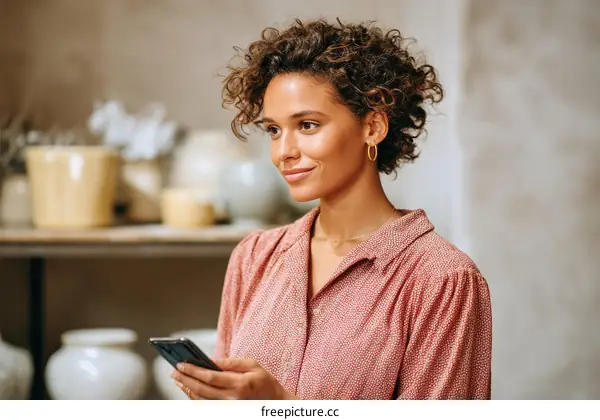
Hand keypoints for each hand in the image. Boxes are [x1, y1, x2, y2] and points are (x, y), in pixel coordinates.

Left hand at [170, 359, 298, 399]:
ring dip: (187, 389)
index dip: (193, 371)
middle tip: (173, 371)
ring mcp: (227, 407)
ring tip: (177, 379)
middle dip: (185, 379)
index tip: (181, 364)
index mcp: (239, 384)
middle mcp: (231, 399)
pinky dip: (194, 397)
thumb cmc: (264, 380)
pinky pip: (205, 405)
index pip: (210, 378)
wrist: (274, 401)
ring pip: (201, 400)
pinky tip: (188, 388)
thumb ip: (230, 363)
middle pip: (202, 390)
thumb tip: (210, 360)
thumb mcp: (252, 364)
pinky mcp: (225, 409)